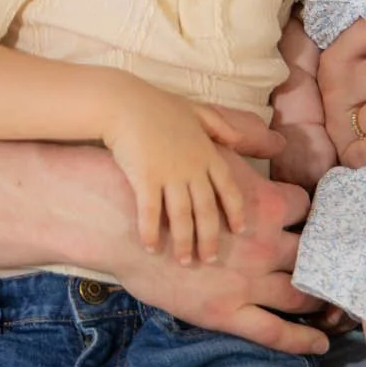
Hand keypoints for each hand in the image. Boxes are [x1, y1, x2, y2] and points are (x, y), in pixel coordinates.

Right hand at [107, 84, 247, 264]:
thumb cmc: (159, 106)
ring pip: (182, 216)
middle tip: (211, 259)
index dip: (235, 210)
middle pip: (206, 209)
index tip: (240, 230)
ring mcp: (169, 174)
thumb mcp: (196, 110)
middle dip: (210, 237)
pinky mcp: (145, 178)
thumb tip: (238, 139)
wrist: (125, 104)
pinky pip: (150, 212)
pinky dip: (151, 232)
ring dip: (184, 242)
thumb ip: (219, 125)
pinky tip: (151, 248)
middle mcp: (192, 167)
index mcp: (206, 153)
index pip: (228, 187)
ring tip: (186, 262)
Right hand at [120, 154, 328, 356]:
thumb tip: (277, 141)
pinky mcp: (224, 311)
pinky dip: (301, 340)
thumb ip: (247, 142)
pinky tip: (320, 344)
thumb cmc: (160, 180)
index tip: (325, 225)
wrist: (114, 216)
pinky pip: (274, 331)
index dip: (317, 217)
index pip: (308, 210)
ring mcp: (246, 281)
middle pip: (312, 256)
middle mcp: (263, 243)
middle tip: (347, 272)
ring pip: (300, 295)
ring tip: (340, 311)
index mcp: (264, 204)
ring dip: (323, 303)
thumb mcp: (208, 146)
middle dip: (330, 264)